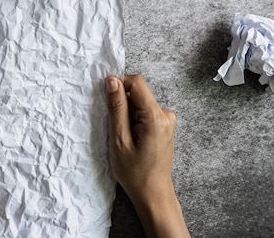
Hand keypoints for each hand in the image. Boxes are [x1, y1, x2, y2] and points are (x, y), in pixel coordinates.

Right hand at [105, 74, 189, 237]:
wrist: (153, 193)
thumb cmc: (135, 173)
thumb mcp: (119, 139)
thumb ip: (116, 107)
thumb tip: (112, 80)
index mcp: (156, 117)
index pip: (137, 83)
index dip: (118, 84)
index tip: (106, 97)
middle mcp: (166, 114)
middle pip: (138, 92)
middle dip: (122, 103)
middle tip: (115, 127)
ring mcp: (167, 120)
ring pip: (140, 102)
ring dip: (127, 113)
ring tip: (123, 135)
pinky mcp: (164, 124)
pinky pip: (144, 111)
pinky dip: (133, 119)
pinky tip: (130, 137)